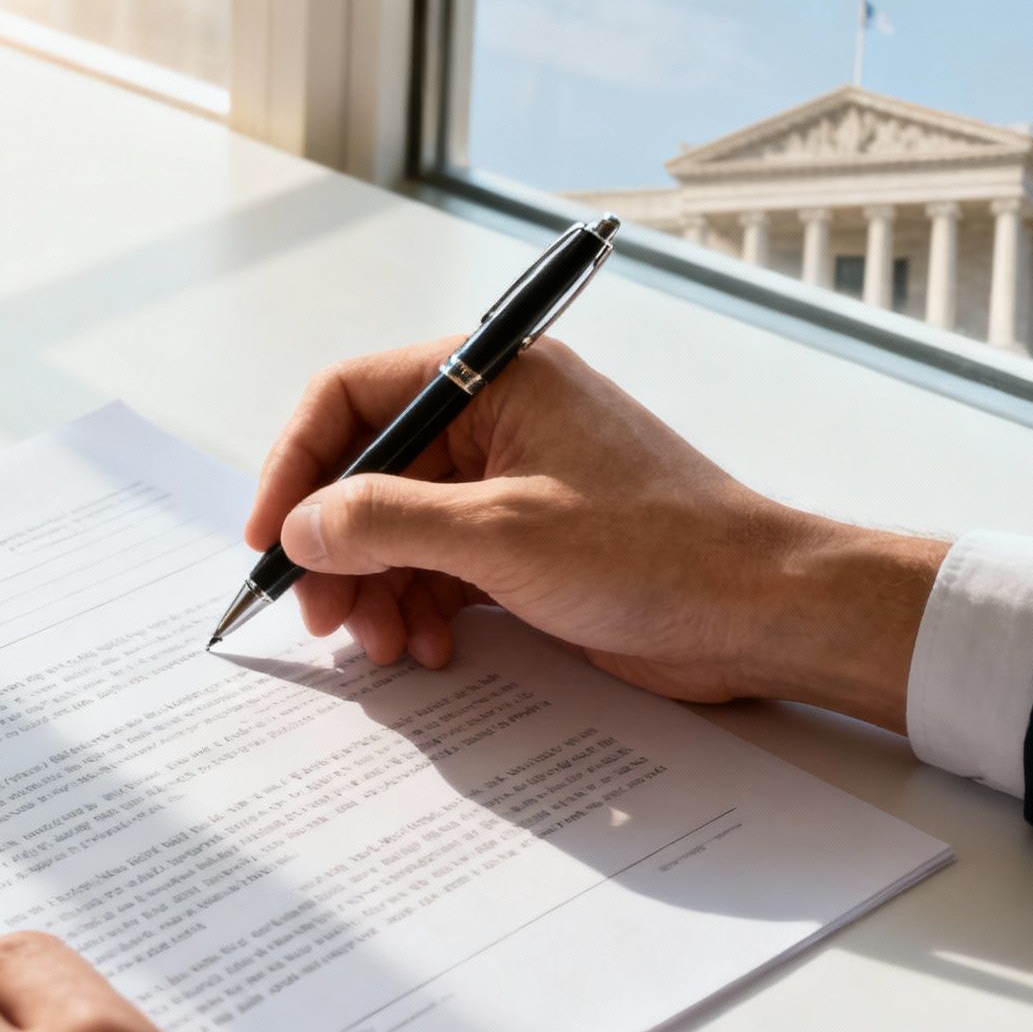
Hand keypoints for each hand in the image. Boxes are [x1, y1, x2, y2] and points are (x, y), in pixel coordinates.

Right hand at [244, 337, 947, 732]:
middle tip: (321, 619)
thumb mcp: (500, 534)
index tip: (270, 538)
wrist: (763, 611)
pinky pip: (442, 569)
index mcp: (494, 379)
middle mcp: (496, 421)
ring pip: (400, 531)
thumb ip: (384, 523)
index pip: (352, 396)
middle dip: (337, 550)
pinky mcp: (528, 544)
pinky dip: (423, 610)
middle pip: (369, 474)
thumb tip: (301, 526)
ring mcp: (512, 485)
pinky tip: (431, 652)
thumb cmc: (657, 549)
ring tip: (383, 648)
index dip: (296, 465)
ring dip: (378, 592)